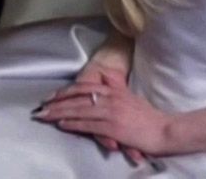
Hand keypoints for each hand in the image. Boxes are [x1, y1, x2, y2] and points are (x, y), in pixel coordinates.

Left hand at [35, 71, 172, 157]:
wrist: (165, 129)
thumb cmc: (148, 117)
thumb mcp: (130, 96)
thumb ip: (116, 87)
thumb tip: (104, 77)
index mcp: (114, 90)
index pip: (84, 87)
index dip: (65, 91)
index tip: (52, 96)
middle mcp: (111, 98)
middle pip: (77, 97)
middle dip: (57, 102)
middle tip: (41, 107)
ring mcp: (111, 112)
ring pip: (79, 110)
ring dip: (59, 113)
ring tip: (45, 116)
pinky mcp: (113, 127)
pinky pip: (88, 124)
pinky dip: (73, 124)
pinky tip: (62, 125)